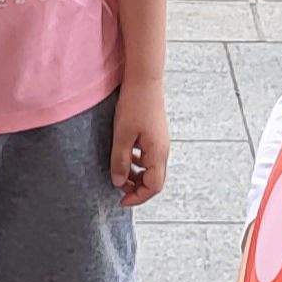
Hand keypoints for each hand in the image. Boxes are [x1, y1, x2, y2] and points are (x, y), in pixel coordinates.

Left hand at [112, 86, 171, 209]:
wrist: (145, 80)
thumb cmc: (134, 106)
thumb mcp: (122, 136)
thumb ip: (120, 161)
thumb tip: (119, 183)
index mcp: (157, 154)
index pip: (153, 187)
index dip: (138, 198)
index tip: (121, 201)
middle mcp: (163, 150)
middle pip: (154, 180)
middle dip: (137, 188)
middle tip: (118, 188)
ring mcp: (160, 143)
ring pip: (150, 169)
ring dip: (136, 175)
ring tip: (119, 173)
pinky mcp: (155, 135)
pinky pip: (148, 157)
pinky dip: (137, 162)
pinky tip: (124, 155)